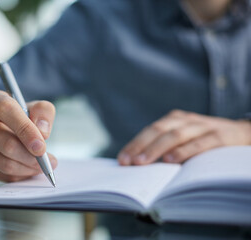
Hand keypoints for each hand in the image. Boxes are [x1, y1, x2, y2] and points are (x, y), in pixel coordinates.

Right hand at [0, 89, 57, 181]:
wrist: (1, 128)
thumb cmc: (21, 116)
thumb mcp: (36, 108)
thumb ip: (43, 113)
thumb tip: (42, 133)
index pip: (6, 110)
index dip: (25, 130)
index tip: (41, 147)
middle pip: (5, 143)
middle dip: (31, 157)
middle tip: (47, 162)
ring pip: (3, 163)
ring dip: (27, 168)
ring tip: (40, 166)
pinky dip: (17, 176)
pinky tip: (26, 169)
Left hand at [117, 110, 250, 164]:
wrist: (244, 133)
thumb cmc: (206, 140)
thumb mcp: (186, 138)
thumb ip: (167, 146)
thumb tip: (141, 164)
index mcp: (175, 119)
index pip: (150, 131)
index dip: (134, 144)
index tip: (121, 159)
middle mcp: (186, 120)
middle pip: (158, 130)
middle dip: (140, 147)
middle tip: (128, 162)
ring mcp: (204, 126)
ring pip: (175, 135)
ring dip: (156, 149)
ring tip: (142, 162)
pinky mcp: (221, 136)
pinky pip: (200, 143)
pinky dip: (184, 151)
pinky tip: (171, 160)